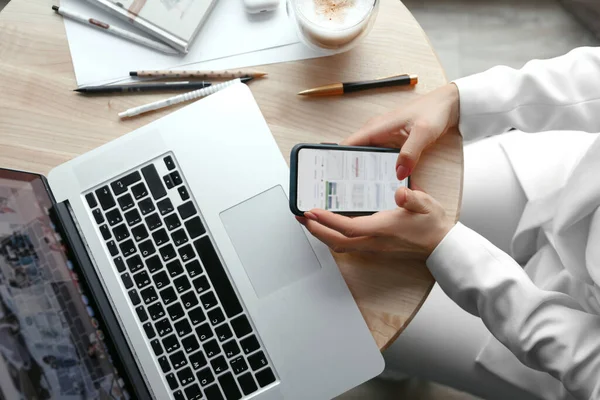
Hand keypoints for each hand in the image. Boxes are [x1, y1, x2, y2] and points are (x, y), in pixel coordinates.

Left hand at [297, 186, 453, 255]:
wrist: (441, 244)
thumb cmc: (432, 224)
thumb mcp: (427, 204)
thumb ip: (413, 198)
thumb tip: (400, 193)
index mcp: (383, 228)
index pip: (348, 227)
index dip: (327, 220)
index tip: (311, 211)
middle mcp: (374, 241)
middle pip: (337, 241)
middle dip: (315, 229)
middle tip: (300, 215)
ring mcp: (373, 246)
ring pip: (340, 245)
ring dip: (321, 234)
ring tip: (308, 220)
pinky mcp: (374, 246)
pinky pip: (347, 244)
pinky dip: (332, 235)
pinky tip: (328, 225)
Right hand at [342, 84, 459, 179]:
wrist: (449, 105)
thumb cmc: (434, 112)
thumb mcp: (423, 133)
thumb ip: (410, 153)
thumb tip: (398, 174)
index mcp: (376, 127)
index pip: (348, 144)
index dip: (337, 159)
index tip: (333, 175)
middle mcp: (376, 132)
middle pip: (354, 154)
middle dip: (348, 170)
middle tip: (346, 190)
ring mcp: (383, 139)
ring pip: (366, 158)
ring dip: (363, 171)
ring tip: (359, 191)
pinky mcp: (392, 144)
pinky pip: (379, 159)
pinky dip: (377, 170)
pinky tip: (379, 183)